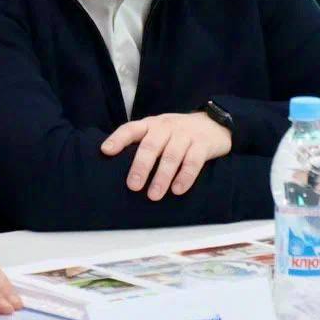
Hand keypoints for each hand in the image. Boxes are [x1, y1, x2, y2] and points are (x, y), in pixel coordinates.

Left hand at [101, 112, 231, 199]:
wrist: (214, 124)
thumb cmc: (178, 134)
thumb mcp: (159, 132)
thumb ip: (142, 144)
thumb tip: (117, 168)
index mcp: (151, 124)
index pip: (131, 128)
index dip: (118, 139)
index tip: (105, 151)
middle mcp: (166, 127)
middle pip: (151, 145)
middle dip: (141, 166)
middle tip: (133, 186)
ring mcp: (185, 135)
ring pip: (171, 155)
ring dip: (162, 176)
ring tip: (153, 195)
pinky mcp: (203, 145)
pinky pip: (193, 161)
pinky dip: (185, 176)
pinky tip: (177, 190)